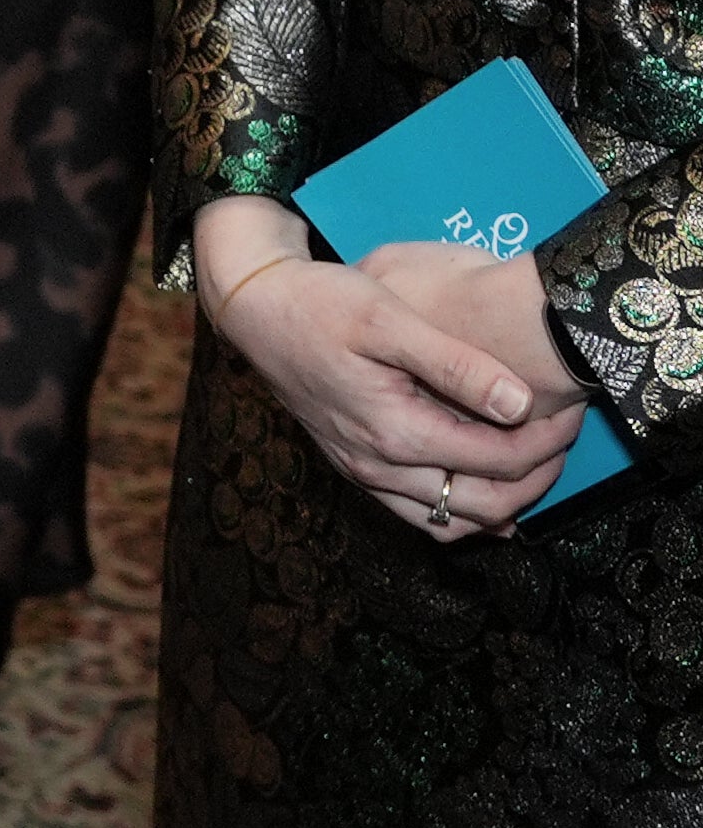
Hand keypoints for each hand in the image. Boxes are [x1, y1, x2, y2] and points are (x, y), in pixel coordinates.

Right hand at [196, 201, 583, 540]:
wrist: (255, 307)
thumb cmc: (320, 303)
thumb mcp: (388, 317)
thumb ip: (455, 363)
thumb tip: (519, 404)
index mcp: (394, 432)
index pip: (499, 460)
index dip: (548, 440)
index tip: (572, 407)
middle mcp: (377, 465)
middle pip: (484, 504)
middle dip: (538, 477)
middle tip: (566, 436)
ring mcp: (362, 471)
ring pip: (450, 523)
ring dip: (503, 504)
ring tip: (535, 466)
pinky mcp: (353, 465)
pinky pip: (418, 516)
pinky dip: (459, 513)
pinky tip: (483, 493)